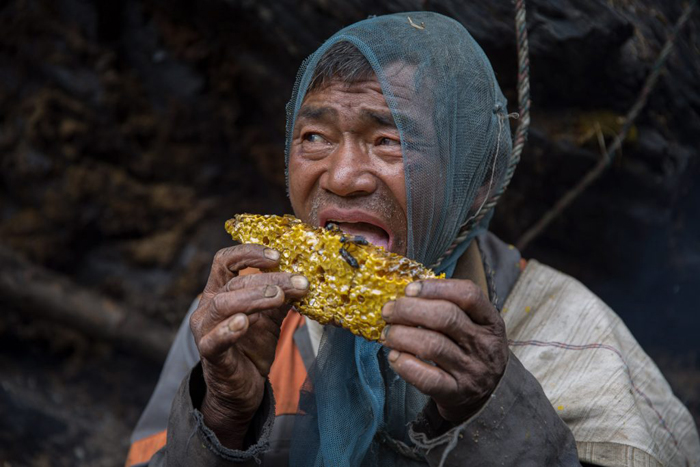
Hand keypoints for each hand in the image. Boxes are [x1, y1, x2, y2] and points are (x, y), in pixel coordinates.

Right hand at [189, 244, 309, 447]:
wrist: (242, 388)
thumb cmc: (253, 346)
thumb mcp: (271, 316)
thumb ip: (282, 297)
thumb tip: (304, 277)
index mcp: (220, 290)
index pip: (226, 260)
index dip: (250, 253)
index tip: (278, 256)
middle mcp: (208, 306)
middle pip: (235, 282)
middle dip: (270, 279)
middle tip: (298, 282)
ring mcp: (205, 330)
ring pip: (223, 304)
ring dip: (253, 297)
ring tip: (278, 296)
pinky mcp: (210, 354)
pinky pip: (214, 340)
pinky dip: (229, 329)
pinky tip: (244, 322)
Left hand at [380, 279, 507, 422]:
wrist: (487, 397)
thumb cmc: (471, 352)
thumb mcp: (475, 326)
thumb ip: (450, 308)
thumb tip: (406, 294)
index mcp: (490, 322)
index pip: (469, 295)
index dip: (436, 287)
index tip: (409, 289)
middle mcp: (484, 345)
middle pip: (446, 317)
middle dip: (410, 310)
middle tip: (388, 311)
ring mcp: (471, 370)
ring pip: (432, 345)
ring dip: (401, 335)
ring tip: (387, 333)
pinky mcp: (456, 393)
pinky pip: (427, 378)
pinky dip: (405, 364)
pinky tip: (394, 356)